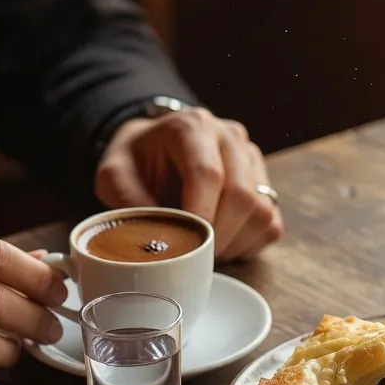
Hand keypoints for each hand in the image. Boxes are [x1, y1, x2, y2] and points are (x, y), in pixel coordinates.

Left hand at [95, 108, 282, 259]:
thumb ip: (127, 201)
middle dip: (218, 236)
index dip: (199, 215)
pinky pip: (271, 225)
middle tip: (195, 257)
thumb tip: (153, 240)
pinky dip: (249, 245)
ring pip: (261, 212)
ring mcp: (252, 161)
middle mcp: (230, 138)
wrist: (157, 150)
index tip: (186, 245)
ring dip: (234, 243)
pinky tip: (223, 246)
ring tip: (206, 253)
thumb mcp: (114, 175)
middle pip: (241, 194)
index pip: (208, 173)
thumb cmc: (138, 162)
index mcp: (192, 127)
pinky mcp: (265, 185)